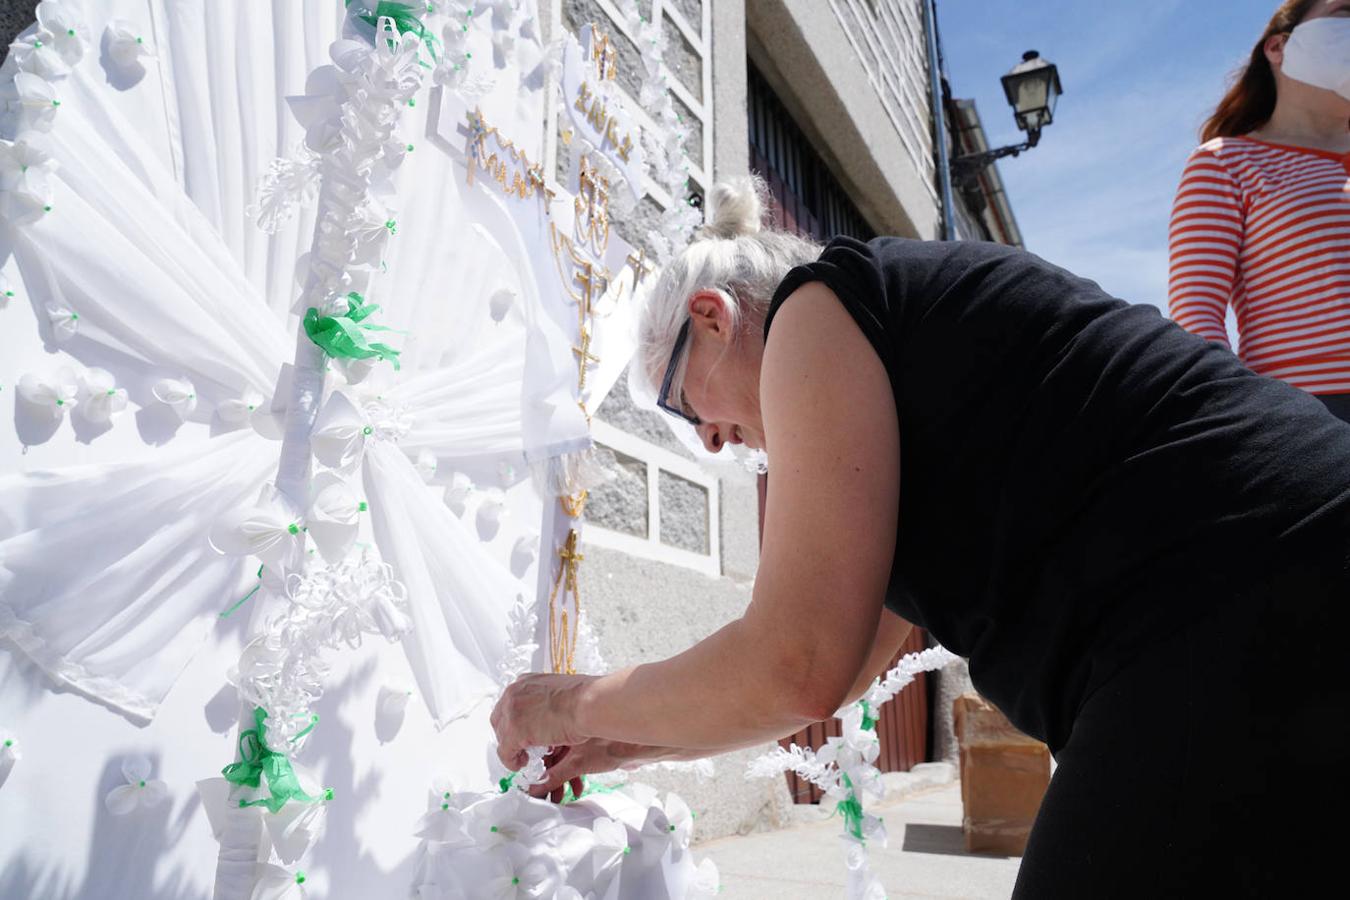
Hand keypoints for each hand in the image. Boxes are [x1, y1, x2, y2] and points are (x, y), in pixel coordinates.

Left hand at [490, 672, 595, 770]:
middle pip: (500, 720)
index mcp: (525, 682)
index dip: (514, 720)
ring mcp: (512, 712)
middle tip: (520, 746)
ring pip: (502, 736)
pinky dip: (512, 761)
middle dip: (508, 734)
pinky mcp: (514, 732)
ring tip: (523, 757)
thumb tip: (547, 711)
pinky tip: (521, 764)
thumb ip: (547, 700)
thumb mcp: (559, 691)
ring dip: (511, 749)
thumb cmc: (585, 698)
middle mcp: (514, 694)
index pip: (509, 704)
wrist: (589, 704)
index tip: (521, 730)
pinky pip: (505, 752)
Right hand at [527, 739, 647, 803]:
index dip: (535, 769)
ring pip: (564, 762)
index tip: (533, 785)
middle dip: (548, 779)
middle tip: (546, 796)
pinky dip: (574, 776)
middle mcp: (568, 732)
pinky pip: (576, 763)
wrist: (637, 746)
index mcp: (560, 728)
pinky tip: (578, 788)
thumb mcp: (575, 765)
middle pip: (551, 758)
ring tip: (561, 797)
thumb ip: (553, 778)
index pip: (539, 750)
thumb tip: (536, 789)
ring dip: (562, 781)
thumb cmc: (608, 746)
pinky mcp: (590, 749)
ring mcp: (580, 740)